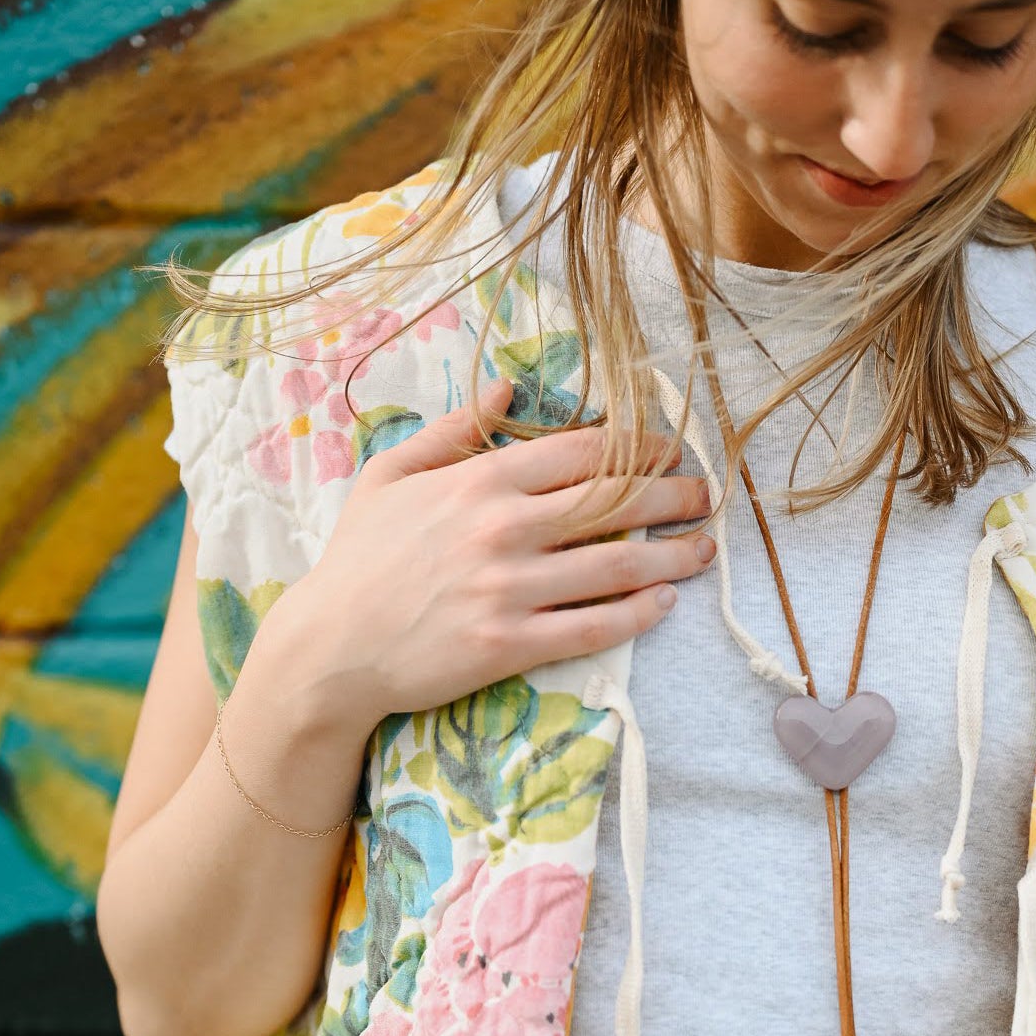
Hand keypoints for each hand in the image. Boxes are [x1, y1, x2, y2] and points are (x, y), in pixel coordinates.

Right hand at [278, 375, 715, 724]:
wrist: (329, 648)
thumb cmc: (358, 560)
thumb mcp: (390, 476)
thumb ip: (452, 430)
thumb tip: (505, 387)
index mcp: (479, 482)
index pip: (581, 452)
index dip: (637, 446)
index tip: (669, 449)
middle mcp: (502, 530)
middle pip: (613, 504)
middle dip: (671, 495)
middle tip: (706, 496)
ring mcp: (508, 590)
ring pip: (614, 568)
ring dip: (671, 557)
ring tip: (703, 550)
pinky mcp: (509, 646)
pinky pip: (591, 628)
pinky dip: (636, 615)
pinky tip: (663, 603)